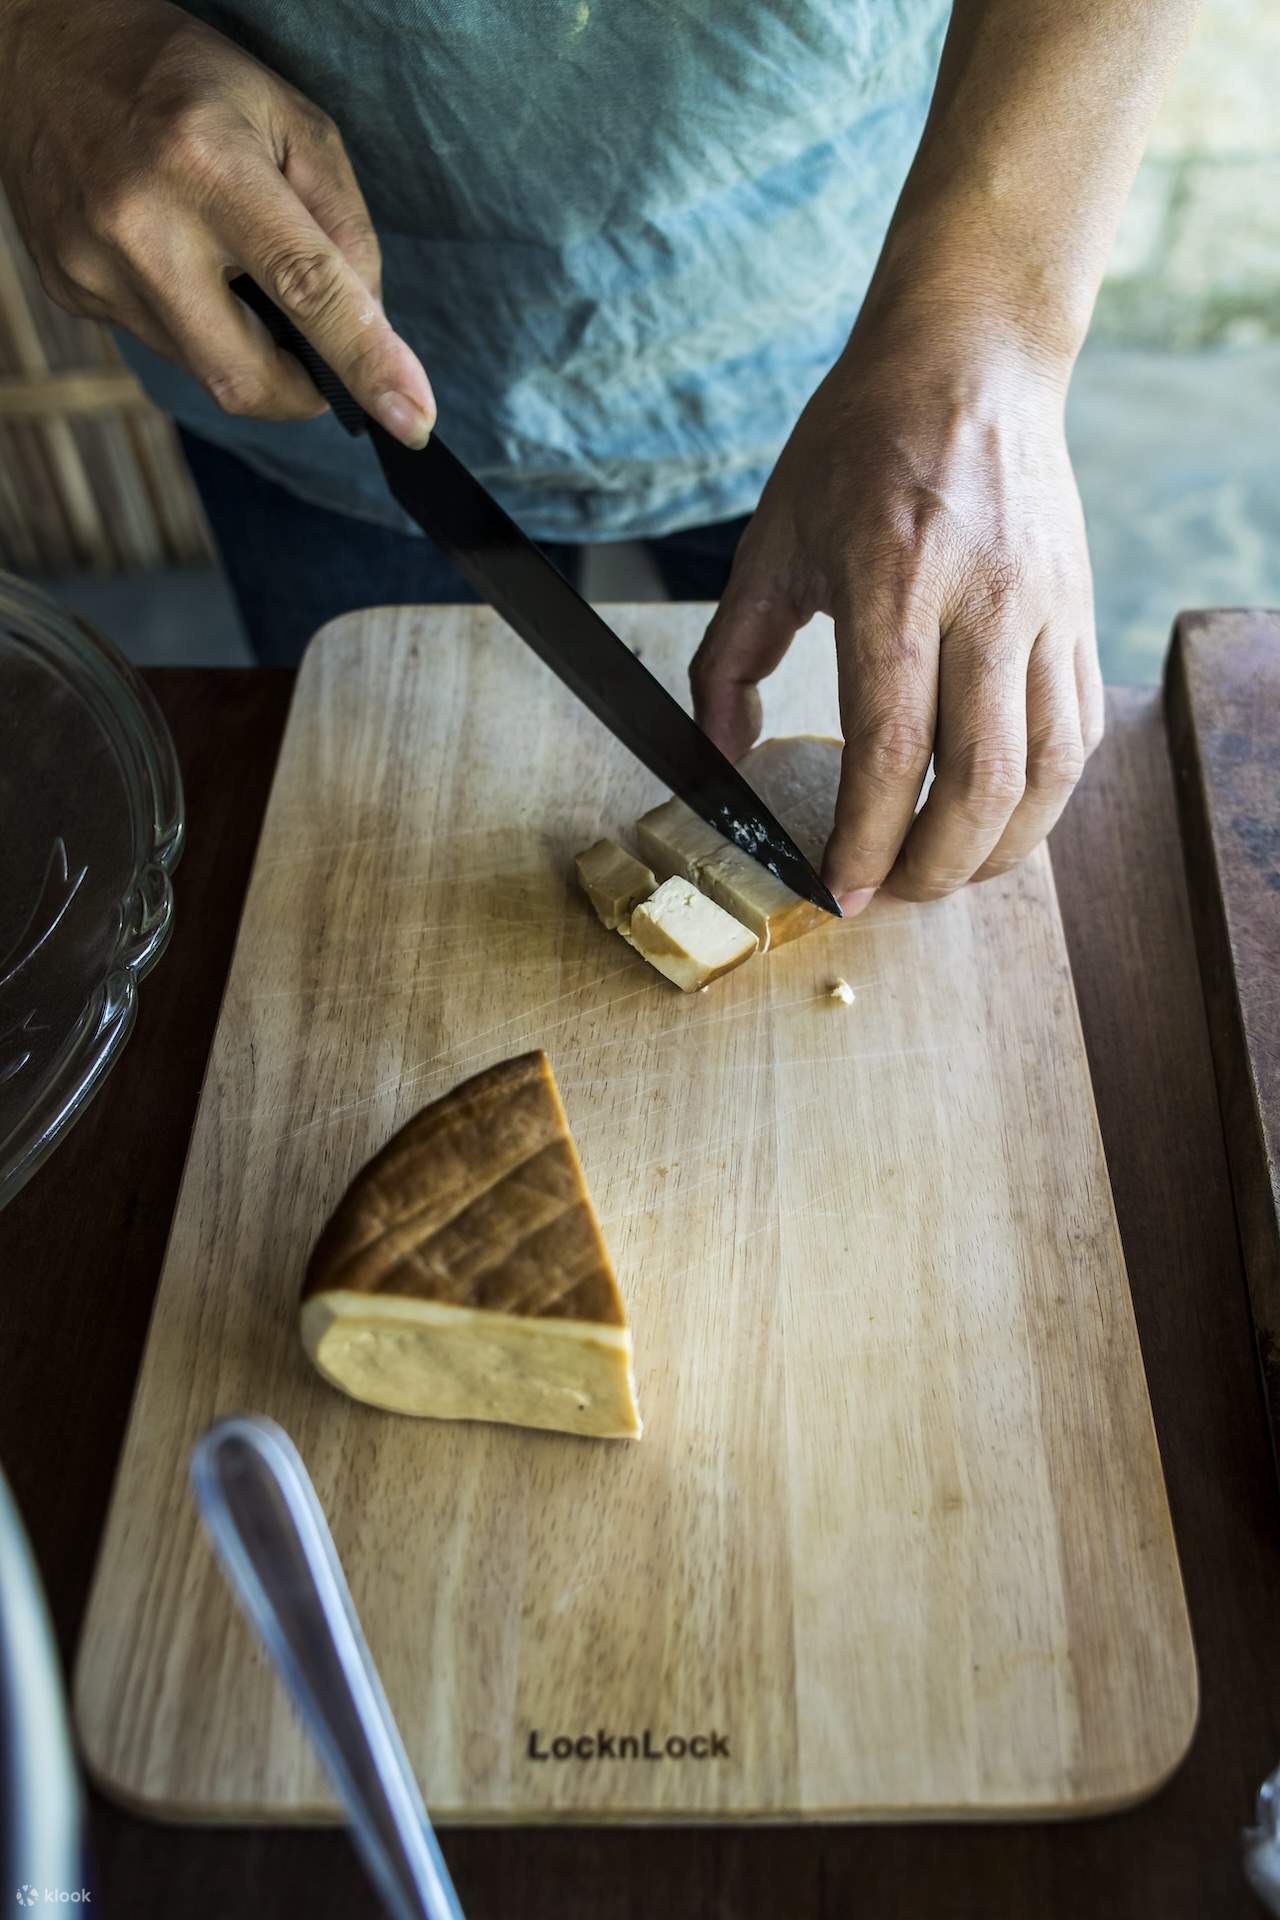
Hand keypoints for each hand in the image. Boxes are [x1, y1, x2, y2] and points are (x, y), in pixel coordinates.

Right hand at [0, 0, 433, 443]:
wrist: (46, 51)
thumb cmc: (189, 83)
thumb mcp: (292, 120)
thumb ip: (344, 227)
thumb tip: (370, 328)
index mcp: (208, 166)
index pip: (305, 287)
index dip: (366, 362)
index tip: (413, 421)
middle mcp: (142, 226)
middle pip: (246, 376)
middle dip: (302, 389)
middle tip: (320, 354)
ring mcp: (94, 267)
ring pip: (205, 370)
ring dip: (245, 345)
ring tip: (229, 267)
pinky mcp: (70, 291)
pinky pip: (162, 346)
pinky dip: (196, 323)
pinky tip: (178, 260)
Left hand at [691, 305, 1102, 911]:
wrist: (971, 360)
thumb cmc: (858, 446)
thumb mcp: (769, 543)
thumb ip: (729, 659)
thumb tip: (721, 756)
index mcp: (895, 578)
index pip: (891, 744)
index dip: (866, 836)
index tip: (841, 890)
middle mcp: (986, 598)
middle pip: (984, 777)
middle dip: (936, 864)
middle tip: (892, 895)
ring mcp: (1047, 607)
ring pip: (1049, 769)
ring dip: (1000, 848)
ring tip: (946, 872)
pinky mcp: (1080, 612)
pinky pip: (1077, 731)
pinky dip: (1042, 795)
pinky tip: (998, 815)